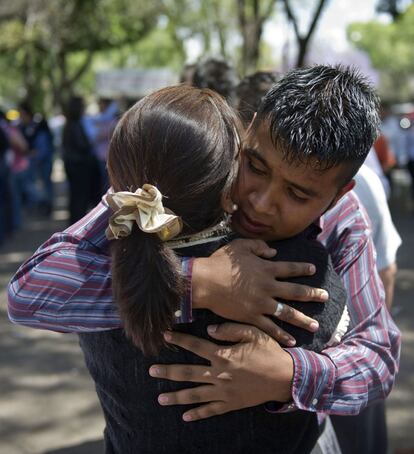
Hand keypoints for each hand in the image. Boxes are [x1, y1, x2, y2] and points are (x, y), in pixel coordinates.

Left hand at [149, 323, 293, 421]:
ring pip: (194, 394)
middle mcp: (219, 374)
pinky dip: (197, 414)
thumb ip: (229, 329)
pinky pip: (211, 410)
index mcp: (222, 354)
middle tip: (151, 371)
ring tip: (160, 399)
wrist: (286, 377)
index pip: (195, 345)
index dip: (179, 339)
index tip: (164, 335)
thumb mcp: (252, 333)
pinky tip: (185, 416)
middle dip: (168, 372)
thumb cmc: (269, 352)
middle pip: (187, 373)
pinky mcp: (231, 403)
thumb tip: (209, 329)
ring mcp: (224, 391)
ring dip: (176, 397)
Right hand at [192, 239, 327, 345]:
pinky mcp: (251, 317)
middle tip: (325, 296)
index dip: (302, 268)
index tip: (313, 269)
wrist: (205, 282)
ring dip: (302, 319)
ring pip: (287, 313)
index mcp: (266, 269)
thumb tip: (273, 253)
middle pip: (295, 292)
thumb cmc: (220, 262)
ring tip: (315, 325)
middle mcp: (268, 287)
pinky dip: (281, 334)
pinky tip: (291, 340)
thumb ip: (258, 247)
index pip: (290, 268)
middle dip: (312, 294)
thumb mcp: (240, 246)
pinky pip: (270, 328)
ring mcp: (261, 304)